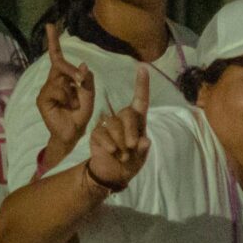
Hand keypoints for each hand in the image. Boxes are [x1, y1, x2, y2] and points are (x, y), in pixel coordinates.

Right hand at [35, 22, 98, 147]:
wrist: (72, 135)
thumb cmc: (80, 116)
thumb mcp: (89, 97)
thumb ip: (87, 82)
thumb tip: (83, 64)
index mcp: (63, 79)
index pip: (57, 57)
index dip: (53, 42)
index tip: (51, 26)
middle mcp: (53, 82)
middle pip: (60, 65)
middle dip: (72, 71)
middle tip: (81, 82)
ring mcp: (46, 90)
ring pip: (59, 79)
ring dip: (72, 90)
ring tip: (74, 105)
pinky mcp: (42, 99)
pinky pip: (55, 89)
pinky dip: (65, 96)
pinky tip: (67, 106)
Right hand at [85, 68, 152, 190]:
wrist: (112, 174)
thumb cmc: (130, 163)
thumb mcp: (140, 158)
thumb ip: (143, 150)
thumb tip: (145, 141)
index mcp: (138, 122)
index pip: (140, 100)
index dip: (142, 85)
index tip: (143, 67)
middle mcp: (123, 120)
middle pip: (127, 114)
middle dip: (130, 130)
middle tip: (131, 147)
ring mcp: (109, 125)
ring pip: (114, 124)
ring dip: (119, 141)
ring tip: (122, 155)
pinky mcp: (97, 133)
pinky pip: (102, 133)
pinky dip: (108, 143)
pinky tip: (111, 151)